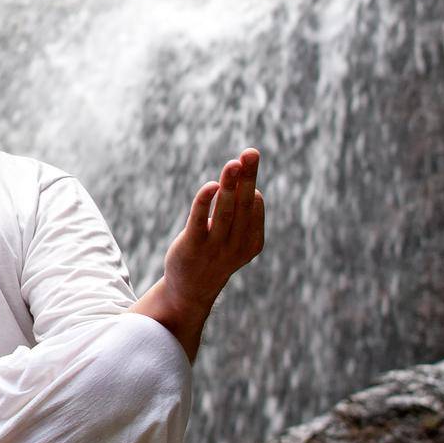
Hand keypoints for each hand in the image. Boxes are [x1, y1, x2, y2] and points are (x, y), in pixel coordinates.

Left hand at [162, 148, 265, 306]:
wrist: (190, 290)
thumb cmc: (213, 255)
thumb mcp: (233, 237)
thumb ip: (241, 213)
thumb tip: (247, 183)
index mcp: (252, 241)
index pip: (254, 206)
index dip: (248, 184)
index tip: (244, 163)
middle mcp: (237, 244)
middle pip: (244, 204)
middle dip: (248, 177)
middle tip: (251, 152)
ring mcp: (215, 246)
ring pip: (225, 210)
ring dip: (230, 185)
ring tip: (234, 163)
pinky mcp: (192, 245)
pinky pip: (200, 219)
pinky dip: (206, 201)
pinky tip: (211, 186)